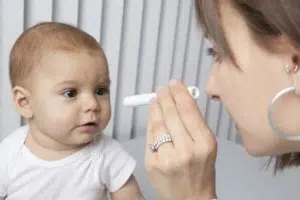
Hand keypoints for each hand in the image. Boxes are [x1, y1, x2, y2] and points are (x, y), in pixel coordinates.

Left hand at [145, 80, 217, 199]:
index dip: (180, 94)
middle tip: (162, 88)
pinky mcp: (152, 163)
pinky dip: (150, 121)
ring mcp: (167, 157)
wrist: (190, 198)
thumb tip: (181, 99)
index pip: (189, 111)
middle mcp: (186, 150)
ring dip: (155, 107)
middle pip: (171, 115)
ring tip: (155, 98)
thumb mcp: (207, 146)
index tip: (174, 83)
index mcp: (205, 144)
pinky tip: (152, 113)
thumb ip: (195, 123)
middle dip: (165, 97)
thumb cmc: (201, 171)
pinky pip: (150, 136)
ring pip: (158, 123)